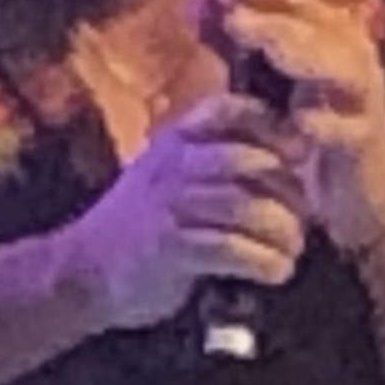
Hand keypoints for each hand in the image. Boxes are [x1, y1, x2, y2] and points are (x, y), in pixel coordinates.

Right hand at [63, 95, 307, 330]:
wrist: (82, 271)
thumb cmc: (141, 225)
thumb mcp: (170, 176)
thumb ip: (217, 160)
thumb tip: (292, 159)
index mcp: (176, 140)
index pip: (231, 111)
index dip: (274, 127)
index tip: (301, 154)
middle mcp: (172, 165)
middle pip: (249, 162)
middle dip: (288, 190)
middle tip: (302, 218)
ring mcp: (168, 206)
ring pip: (245, 207)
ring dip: (282, 233)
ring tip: (292, 250)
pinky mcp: (167, 248)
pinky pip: (229, 248)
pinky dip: (262, 262)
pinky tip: (275, 272)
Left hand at [199, 0, 384, 251]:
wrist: (354, 185)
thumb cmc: (303, 119)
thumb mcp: (261, 76)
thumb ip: (232, 41)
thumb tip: (194, 0)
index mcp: (326, 30)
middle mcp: (349, 53)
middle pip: (319, 19)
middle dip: (278, 7)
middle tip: (236, 1)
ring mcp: (361, 96)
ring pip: (340, 64)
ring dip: (301, 50)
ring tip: (265, 43)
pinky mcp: (365, 141)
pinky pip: (350, 129)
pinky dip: (327, 124)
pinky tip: (301, 121)